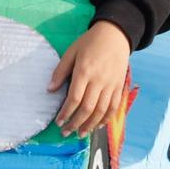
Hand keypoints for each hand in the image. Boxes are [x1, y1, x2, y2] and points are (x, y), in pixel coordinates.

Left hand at [48, 19, 130, 136]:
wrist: (115, 34)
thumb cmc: (90, 42)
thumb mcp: (71, 52)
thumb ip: (60, 71)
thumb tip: (50, 90)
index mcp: (85, 71)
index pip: (74, 98)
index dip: (66, 113)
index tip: (58, 122)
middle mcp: (99, 80)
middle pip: (87, 108)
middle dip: (75, 123)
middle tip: (66, 132)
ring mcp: (111, 84)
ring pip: (101, 111)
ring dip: (90, 125)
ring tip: (80, 133)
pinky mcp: (119, 86)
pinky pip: (114, 107)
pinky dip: (106, 119)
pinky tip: (97, 126)